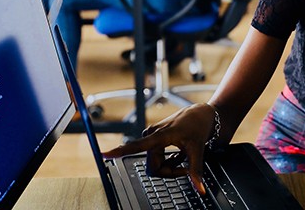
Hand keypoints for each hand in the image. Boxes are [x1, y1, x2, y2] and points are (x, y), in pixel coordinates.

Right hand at [102, 103, 216, 193]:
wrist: (200, 114)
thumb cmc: (198, 126)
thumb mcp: (198, 150)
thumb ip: (195, 171)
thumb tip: (200, 189)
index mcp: (160, 135)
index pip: (137, 146)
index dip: (120, 151)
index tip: (104, 154)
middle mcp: (151, 135)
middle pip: (153, 168)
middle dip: (170, 172)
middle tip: (185, 166)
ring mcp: (152, 137)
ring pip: (155, 166)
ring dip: (170, 166)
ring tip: (183, 156)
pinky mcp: (153, 139)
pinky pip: (157, 160)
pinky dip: (169, 161)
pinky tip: (178, 153)